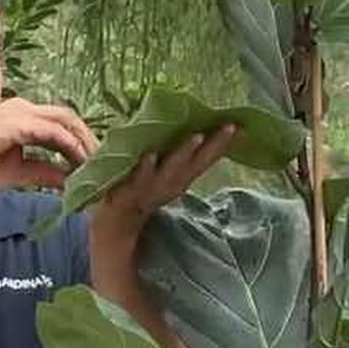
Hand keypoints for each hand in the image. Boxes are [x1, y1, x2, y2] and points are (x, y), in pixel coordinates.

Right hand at [0, 98, 99, 189]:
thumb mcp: (16, 173)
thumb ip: (43, 173)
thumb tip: (69, 180)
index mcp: (24, 118)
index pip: (62, 124)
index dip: (81, 142)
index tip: (95, 164)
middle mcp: (25, 109)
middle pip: (70, 118)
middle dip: (89, 139)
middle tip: (105, 164)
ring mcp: (21, 113)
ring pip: (66, 121)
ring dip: (85, 142)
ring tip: (97, 165)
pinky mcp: (17, 122)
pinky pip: (53, 132)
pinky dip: (70, 147)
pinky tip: (79, 163)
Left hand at [89, 124, 238, 248]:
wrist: (107, 230)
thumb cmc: (130, 192)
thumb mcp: (152, 170)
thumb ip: (165, 148)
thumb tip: (178, 117)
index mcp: (176, 179)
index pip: (202, 159)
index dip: (221, 144)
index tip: (241, 127)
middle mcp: (167, 186)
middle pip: (194, 165)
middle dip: (214, 146)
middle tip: (231, 127)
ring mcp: (147, 193)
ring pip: (169, 173)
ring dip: (183, 155)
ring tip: (197, 137)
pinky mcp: (123, 198)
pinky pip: (135, 183)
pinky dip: (144, 170)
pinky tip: (150, 156)